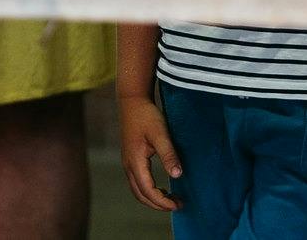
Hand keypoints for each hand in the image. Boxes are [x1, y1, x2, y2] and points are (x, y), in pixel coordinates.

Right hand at [118, 94, 181, 211]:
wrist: (132, 101)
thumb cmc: (146, 115)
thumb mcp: (160, 134)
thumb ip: (169, 154)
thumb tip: (178, 175)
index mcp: (135, 161)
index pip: (148, 191)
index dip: (163, 202)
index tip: (178, 204)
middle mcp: (129, 165)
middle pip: (141, 195)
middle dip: (158, 204)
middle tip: (177, 205)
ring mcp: (128, 162)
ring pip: (137, 190)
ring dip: (153, 199)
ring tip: (170, 199)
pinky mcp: (130, 158)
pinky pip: (137, 182)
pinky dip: (148, 191)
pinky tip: (161, 188)